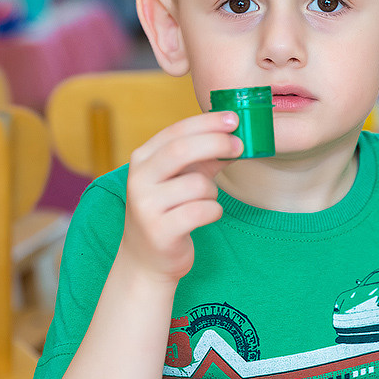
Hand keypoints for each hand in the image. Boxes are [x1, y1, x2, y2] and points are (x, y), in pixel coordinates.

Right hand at [121, 111, 241, 282]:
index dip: (207, 122)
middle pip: (180, 150)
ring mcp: (146, 206)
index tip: (233, 119)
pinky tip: (207, 215)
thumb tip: (237, 136)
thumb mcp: (182, 178)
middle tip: (240, 145)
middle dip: (215, 143)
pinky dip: (213, 211)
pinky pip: (202, 211)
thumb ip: (205, 158)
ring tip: (206, 200)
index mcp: (142, 159)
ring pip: (197, 185)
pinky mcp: (160, 231)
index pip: (176, 131)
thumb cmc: (170, 210)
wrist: (147, 259)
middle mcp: (138, 179)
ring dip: (213, 191)